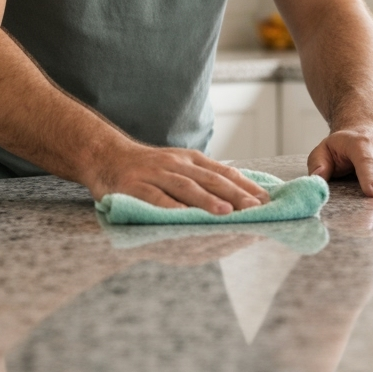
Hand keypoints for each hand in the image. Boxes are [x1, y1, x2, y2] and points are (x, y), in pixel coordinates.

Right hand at [88, 143, 270, 214]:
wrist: (105, 155)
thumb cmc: (147, 166)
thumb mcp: (177, 164)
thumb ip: (202, 176)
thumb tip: (237, 190)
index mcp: (189, 160)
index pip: (223, 172)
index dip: (245, 185)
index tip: (267, 198)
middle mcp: (176, 164)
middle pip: (210, 180)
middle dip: (236, 195)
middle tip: (257, 208)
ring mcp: (155, 174)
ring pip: (186, 188)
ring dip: (208, 201)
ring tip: (228, 212)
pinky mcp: (135, 186)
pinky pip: (155, 198)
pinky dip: (170, 207)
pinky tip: (183, 216)